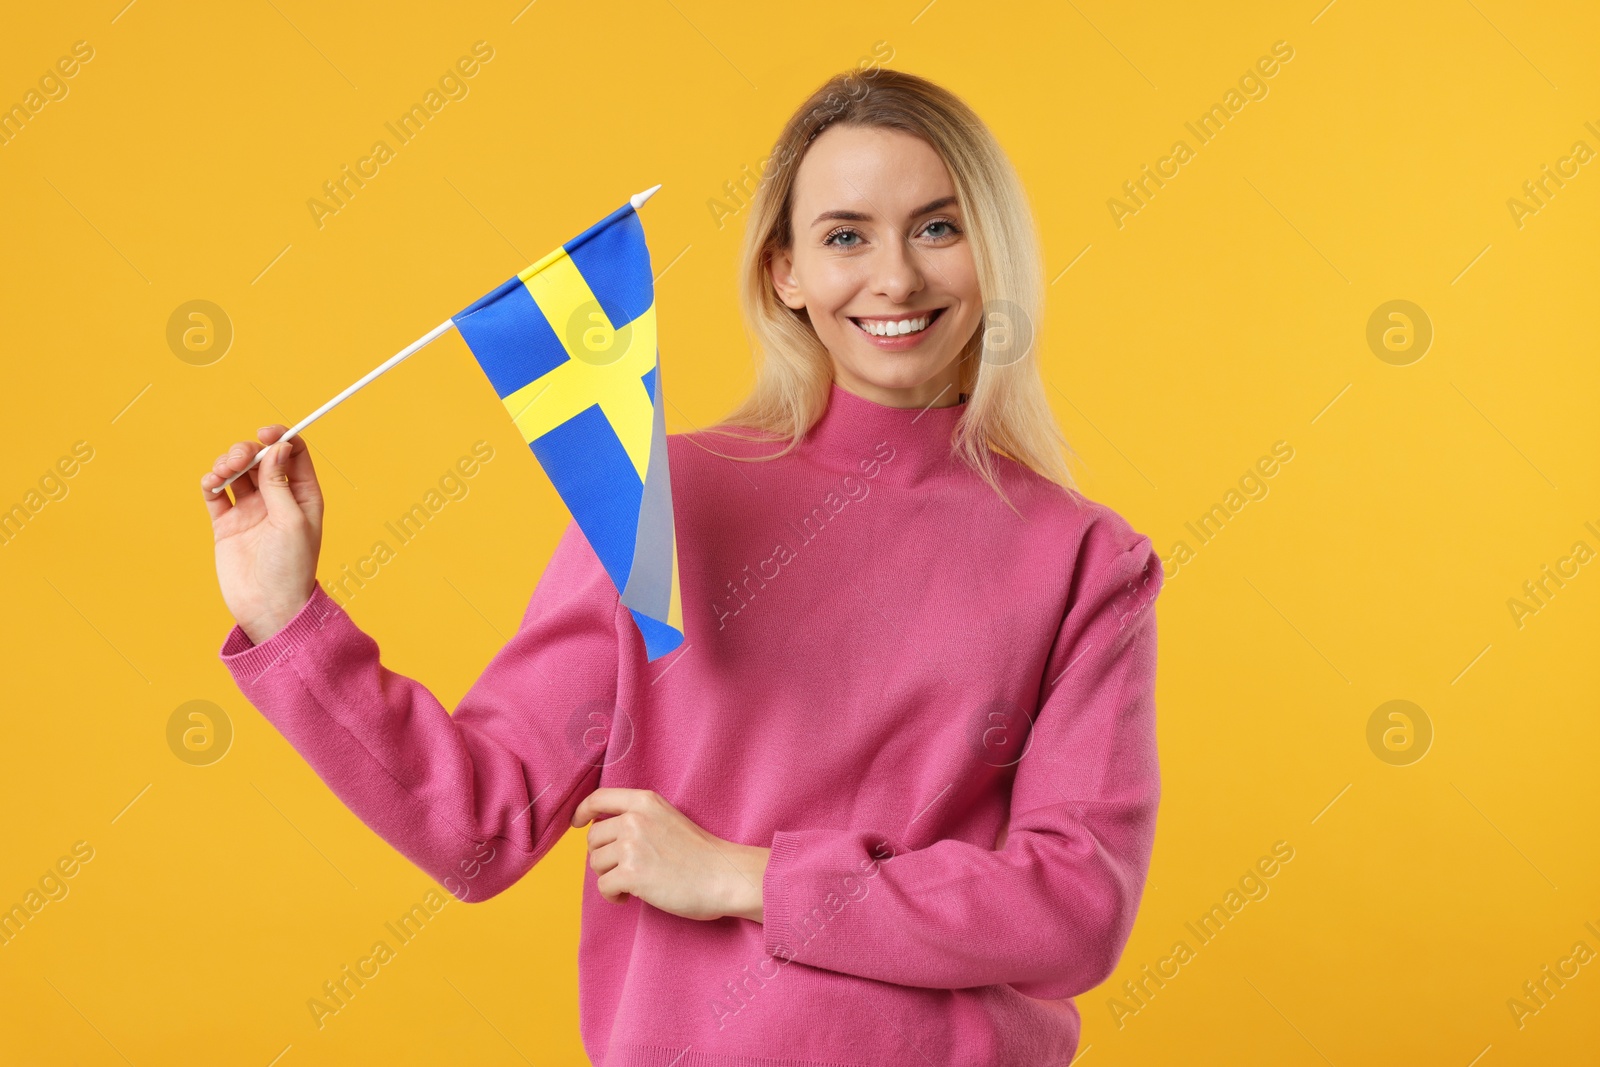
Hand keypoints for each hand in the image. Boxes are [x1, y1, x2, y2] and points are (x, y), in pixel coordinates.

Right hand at [200, 424, 324, 644]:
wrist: (268, 607)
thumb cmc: (291, 567)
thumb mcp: (291, 521)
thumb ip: (280, 484)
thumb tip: (277, 447)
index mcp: (302, 495)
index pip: (293, 454)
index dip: (280, 437)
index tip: (265, 432)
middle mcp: (277, 499)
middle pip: (260, 458)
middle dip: (247, 450)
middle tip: (239, 458)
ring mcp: (250, 511)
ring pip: (236, 472)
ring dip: (227, 463)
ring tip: (222, 472)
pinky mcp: (226, 524)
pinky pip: (216, 494)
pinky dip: (211, 482)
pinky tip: (211, 483)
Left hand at [572, 788, 769, 922]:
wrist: (725, 876)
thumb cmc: (701, 853)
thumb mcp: (669, 819)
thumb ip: (639, 817)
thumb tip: (604, 833)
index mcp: (645, 801)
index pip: (599, 797)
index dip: (582, 811)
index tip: (578, 823)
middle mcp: (635, 819)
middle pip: (593, 837)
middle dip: (603, 856)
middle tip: (625, 868)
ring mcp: (632, 846)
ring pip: (596, 864)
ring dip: (610, 877)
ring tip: (633, 884)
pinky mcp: (632, 874)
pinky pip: (604, 887)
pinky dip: (614, 896)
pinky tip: (631, 897)